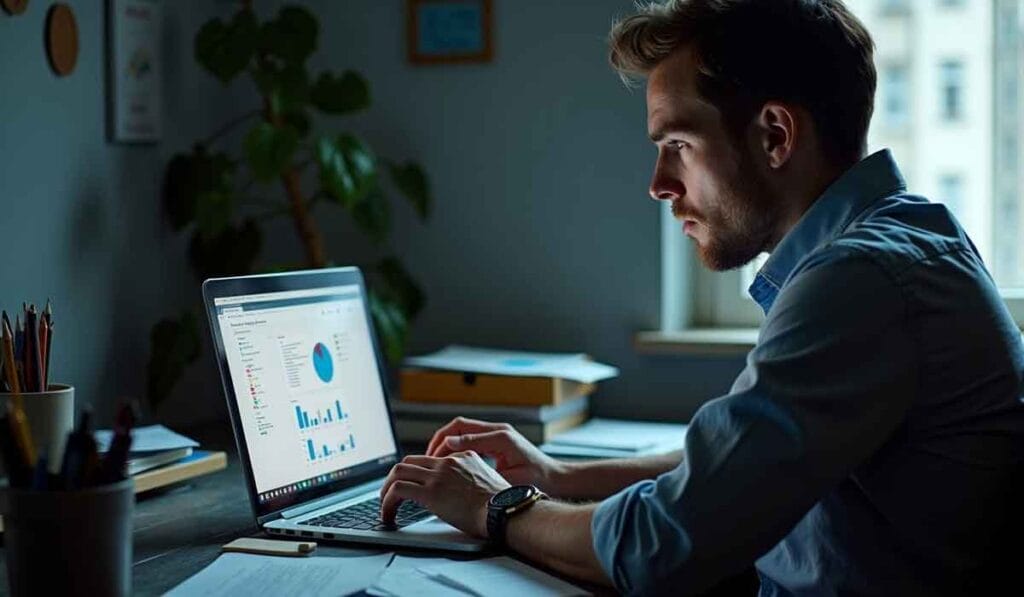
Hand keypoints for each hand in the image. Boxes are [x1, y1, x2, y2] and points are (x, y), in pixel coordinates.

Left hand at [379, 451, 509, 536]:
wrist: (506, 510)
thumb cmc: (502, 505)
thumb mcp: (487, 483)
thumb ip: (471, 481)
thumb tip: (463, 495)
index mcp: (463, 457)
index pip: (429, 459)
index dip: (415, 473)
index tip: (409, 486)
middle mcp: (448, 462)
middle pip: (409, 461)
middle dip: (395, 478)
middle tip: (390, 495)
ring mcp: (438, 475)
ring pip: (398, 472)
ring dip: (386, 490)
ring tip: (385, 506)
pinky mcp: (430, 492)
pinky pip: (397, 491)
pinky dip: (387, 503)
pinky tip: (388, 516)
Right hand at [426, 417, 565, 491]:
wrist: (554, 479)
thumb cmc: (536, 479)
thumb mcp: (507, 473)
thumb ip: (480, 459)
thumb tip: (454, 447)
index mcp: (500, 436)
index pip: (462, 429)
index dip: (444, 443)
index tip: (433, 457)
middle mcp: (498, 430)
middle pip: (459, 426)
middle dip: (441, 440)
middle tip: (429, 458)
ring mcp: (498, 434)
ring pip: (463, 431)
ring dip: (447, 443)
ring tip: (435, 460)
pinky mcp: (498, 442)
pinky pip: (472, 439)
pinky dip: (458, 448)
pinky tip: (451, 462)